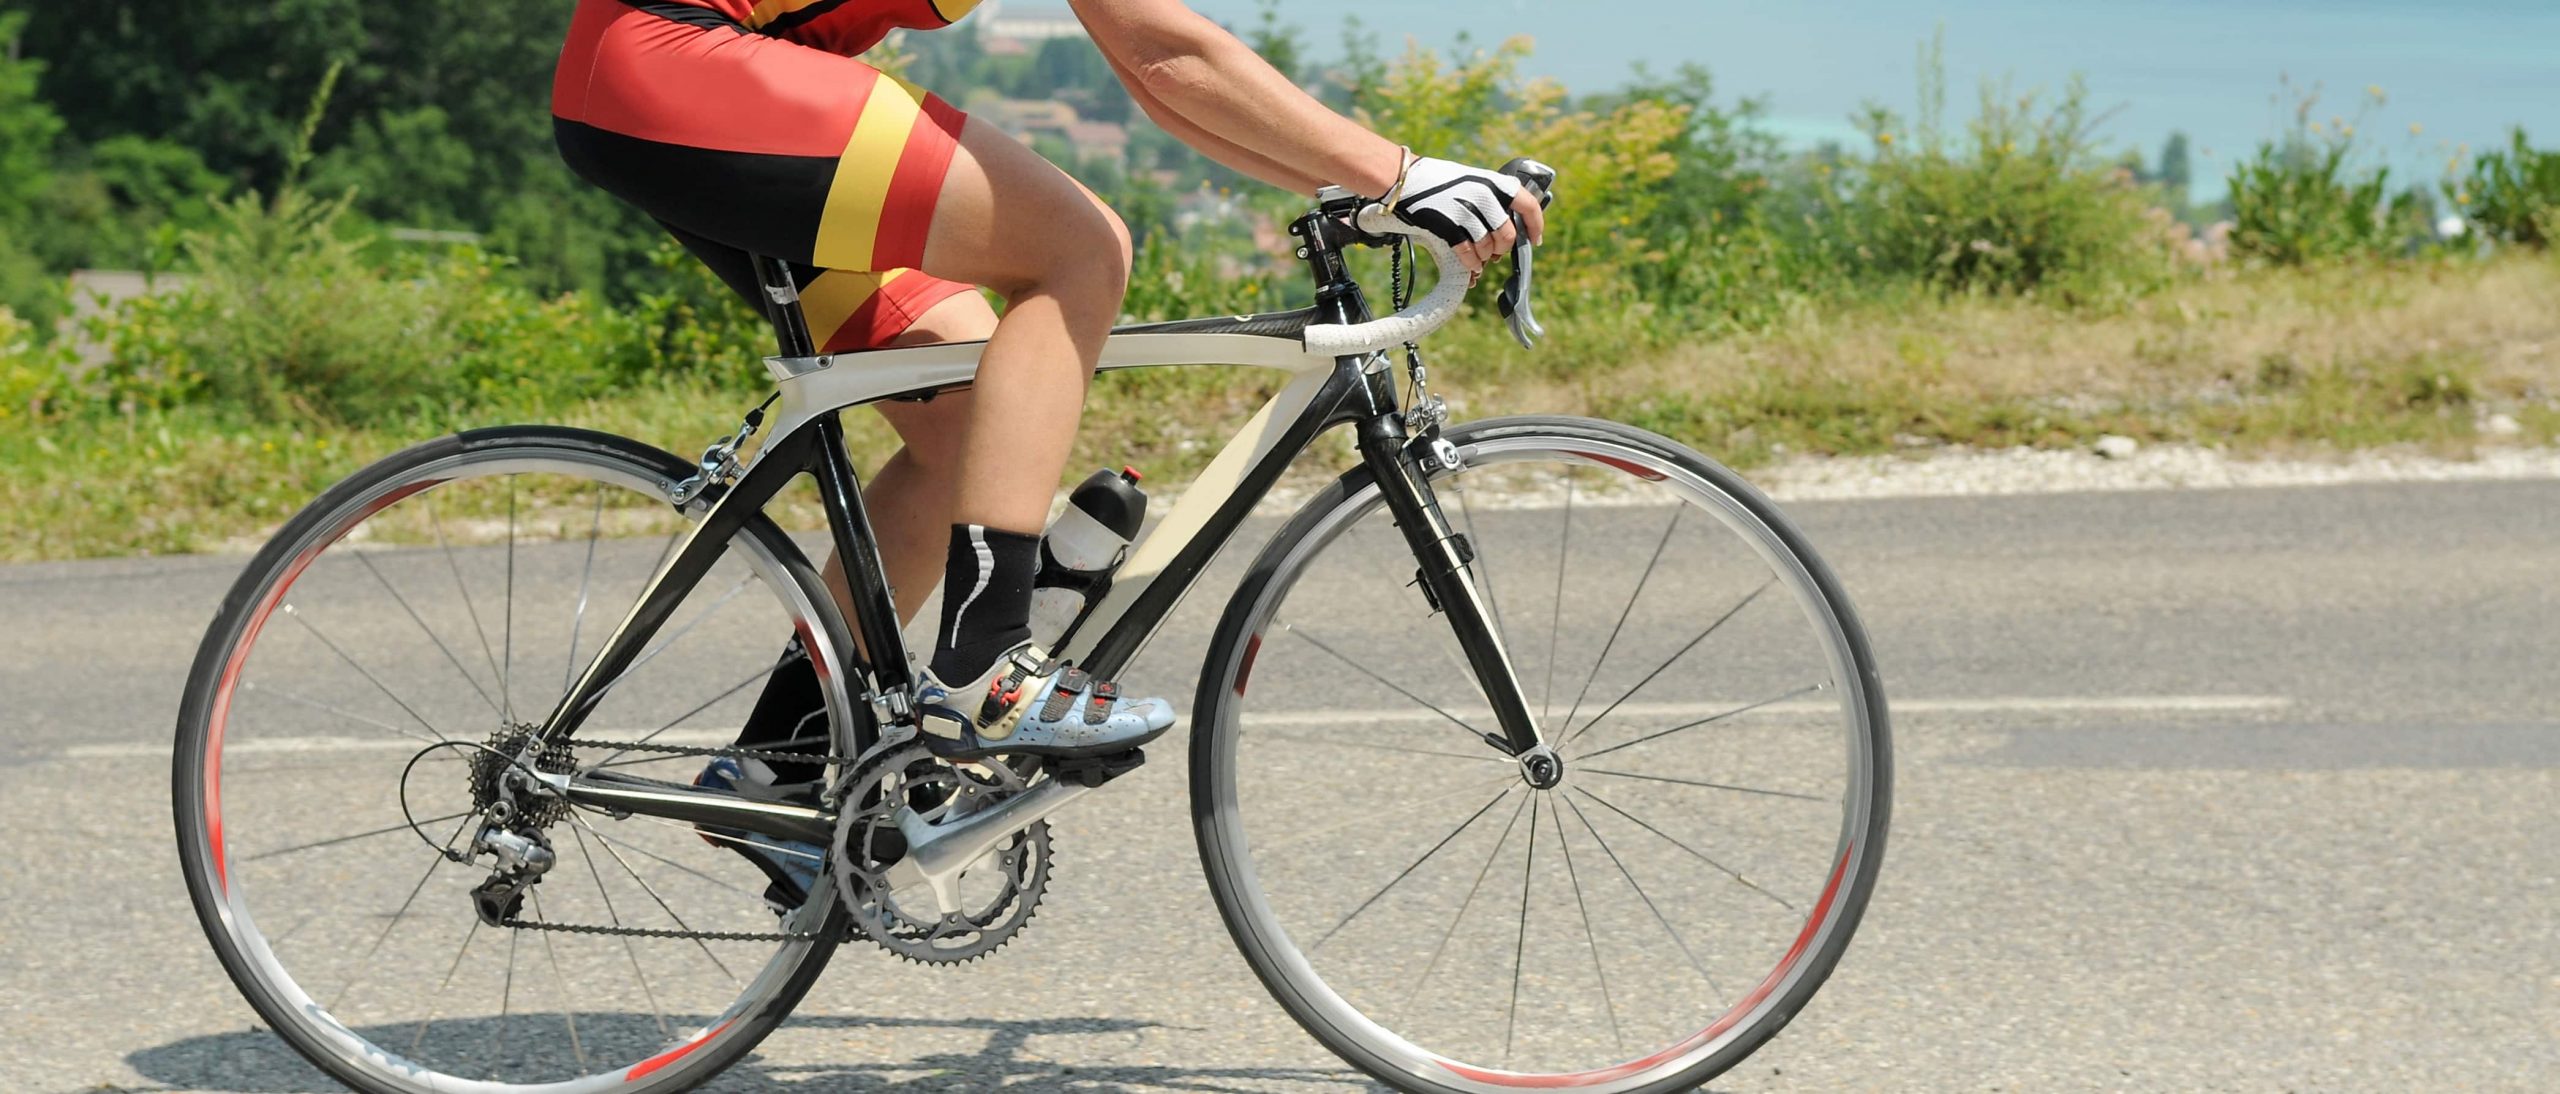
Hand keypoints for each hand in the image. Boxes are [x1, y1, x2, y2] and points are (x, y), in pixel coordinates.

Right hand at [1390, 155, 1549, 275]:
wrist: (1407, 179)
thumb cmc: (1440, 180)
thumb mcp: (1473, 179)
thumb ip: (1493, 197)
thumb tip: (1508, 225)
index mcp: (1494, 182)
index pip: (1528, 205)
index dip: (1535, 226)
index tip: (1535, 240)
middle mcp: (1484, 196)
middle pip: (1507, 235)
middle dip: (1502, 250)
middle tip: (1495, 253)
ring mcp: (1467, 211)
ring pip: (1488, 247)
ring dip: (1485, 258)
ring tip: (1479, 259)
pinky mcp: (1449, 226)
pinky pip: (1468, 253)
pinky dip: (1472, 263)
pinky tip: (1472, 265)